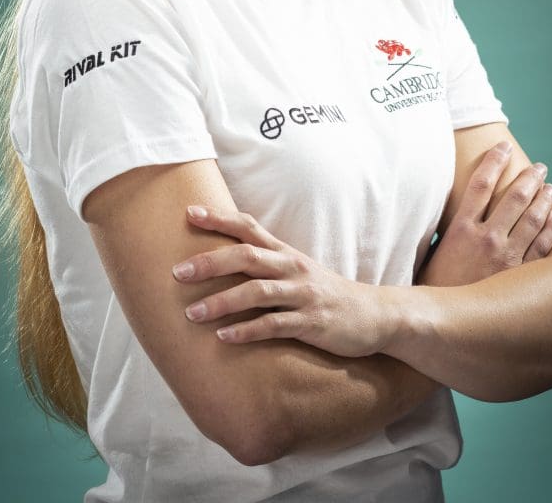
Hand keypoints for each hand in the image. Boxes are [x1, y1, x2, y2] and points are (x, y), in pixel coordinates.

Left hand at [172, 206, 390, 356]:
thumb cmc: (325, 293)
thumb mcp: (296, 271)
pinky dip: (248, 331)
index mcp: (285, 253)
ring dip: (222, 302)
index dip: (219, 218)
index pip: (248, 227)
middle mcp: (292, 268)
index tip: (188, 213)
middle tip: (177, 272)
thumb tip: (221, 260)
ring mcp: (303, 294)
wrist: (375, 316)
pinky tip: (224, 338)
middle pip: (247, 256)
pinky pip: (276, 325)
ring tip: (191, 314)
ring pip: (257, 292)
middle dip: (210, 262)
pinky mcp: (312, 323)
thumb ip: (265, 264)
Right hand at [418, 141, 551, 287]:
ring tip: (550, 187)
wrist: (440, 328)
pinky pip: (543, 245)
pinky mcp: (519, 276)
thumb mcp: (429, 254)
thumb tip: (444, 214)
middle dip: (529, 178)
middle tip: (539, 167)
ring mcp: (505, 257)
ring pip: (533, 218)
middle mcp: (485, 238)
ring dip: (545, 198)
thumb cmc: (431, 292)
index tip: (503, 146)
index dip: (494, 160)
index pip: (481, 182)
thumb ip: (442, 233)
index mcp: (459, 228)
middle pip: (514, 197)